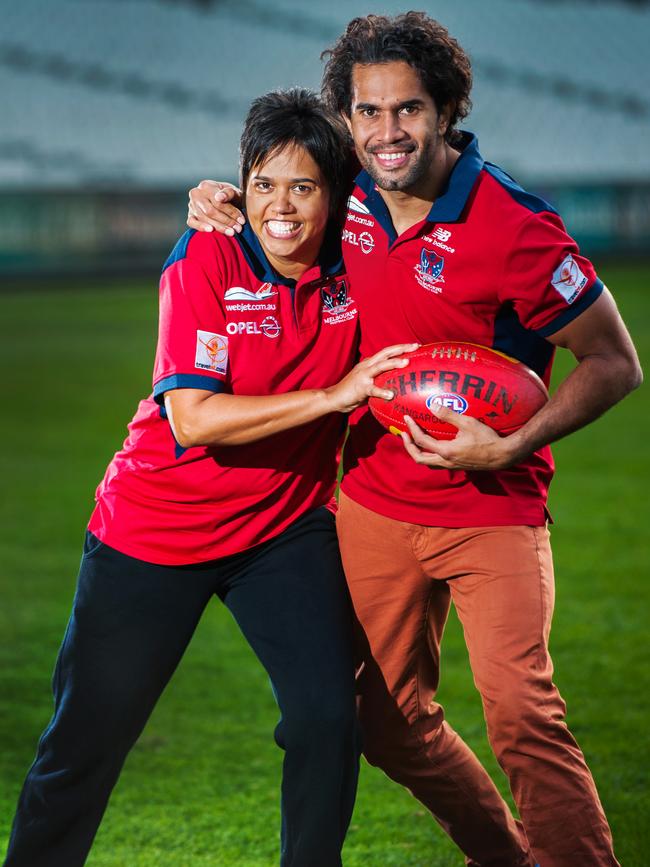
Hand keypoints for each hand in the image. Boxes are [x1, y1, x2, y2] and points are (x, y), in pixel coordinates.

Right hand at [187, 180, 244, 234]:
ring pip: (204, 218)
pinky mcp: (190, 215)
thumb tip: (219, 198)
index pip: (218, 201)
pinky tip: (211, 230)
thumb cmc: (230, 197)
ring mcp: (191, 205)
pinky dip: (201, 227)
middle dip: (226, 221)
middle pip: (211, 211)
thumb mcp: (233, 192)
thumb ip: (229, 193)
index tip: (242, 220)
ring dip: (219, 227)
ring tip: (231, 232)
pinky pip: (192, 222)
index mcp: (207, 185)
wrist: (223, 200)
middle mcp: (196, 194)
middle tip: (238, 229)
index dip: (231, 212)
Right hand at [325, 344, 419, 413]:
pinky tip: (391, 395)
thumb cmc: (353, 392)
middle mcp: (367, 365)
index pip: (387, 352)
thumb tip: (396, 385)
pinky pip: (373, 389)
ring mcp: (363, 376)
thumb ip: (380, 380)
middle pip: (386, 353)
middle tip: (415, 346)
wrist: (334, 397)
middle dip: (401, 348)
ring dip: (393, 363)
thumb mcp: (368, 382)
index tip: (415, 345)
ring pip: (380, 366)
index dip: (400, 347)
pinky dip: (382, 391)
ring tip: (406, 362)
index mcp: (369, 363)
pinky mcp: (360, 388)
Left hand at [401, 405, 524, 470]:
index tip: (406, 418)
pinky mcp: (457, 466)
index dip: (411, 429)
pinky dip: (429, 455)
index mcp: (446, 451)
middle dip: (408, 446)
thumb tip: (433, 406)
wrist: (502, 456)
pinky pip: (437, 463)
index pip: (422, 441)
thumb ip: (449, 415)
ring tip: (414, 441)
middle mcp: (446, 461)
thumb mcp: (468, 423)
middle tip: (403, 434)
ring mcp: (451, 466)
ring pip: (427, 463)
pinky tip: (433, 446)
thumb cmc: (487, 438)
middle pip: (419, 458)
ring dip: (418, 453)